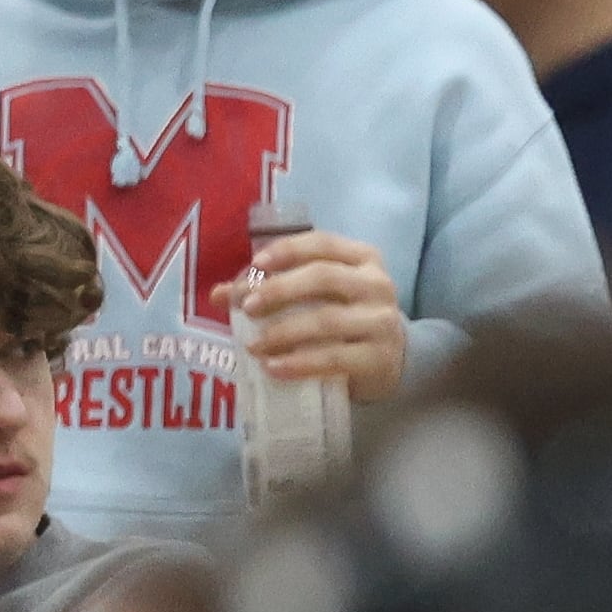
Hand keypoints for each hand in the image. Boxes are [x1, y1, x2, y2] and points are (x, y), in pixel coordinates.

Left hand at [232, 230, 406, 403]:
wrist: (392, 360)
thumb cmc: (347, 317)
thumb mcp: (319, 294)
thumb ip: (275, 286)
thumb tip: (218, 294)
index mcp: (362, 258)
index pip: (322, 244)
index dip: (287, 250)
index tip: (255, 264)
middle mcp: (377, 285)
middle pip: (323, 278)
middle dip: (279, 290)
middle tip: (247, 307)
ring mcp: (381, 322)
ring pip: (327, 320)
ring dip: (283, 331)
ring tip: (253, 344)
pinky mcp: (378, 358)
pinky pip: (334, 359)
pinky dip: (299, 364)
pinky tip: (274, 367)